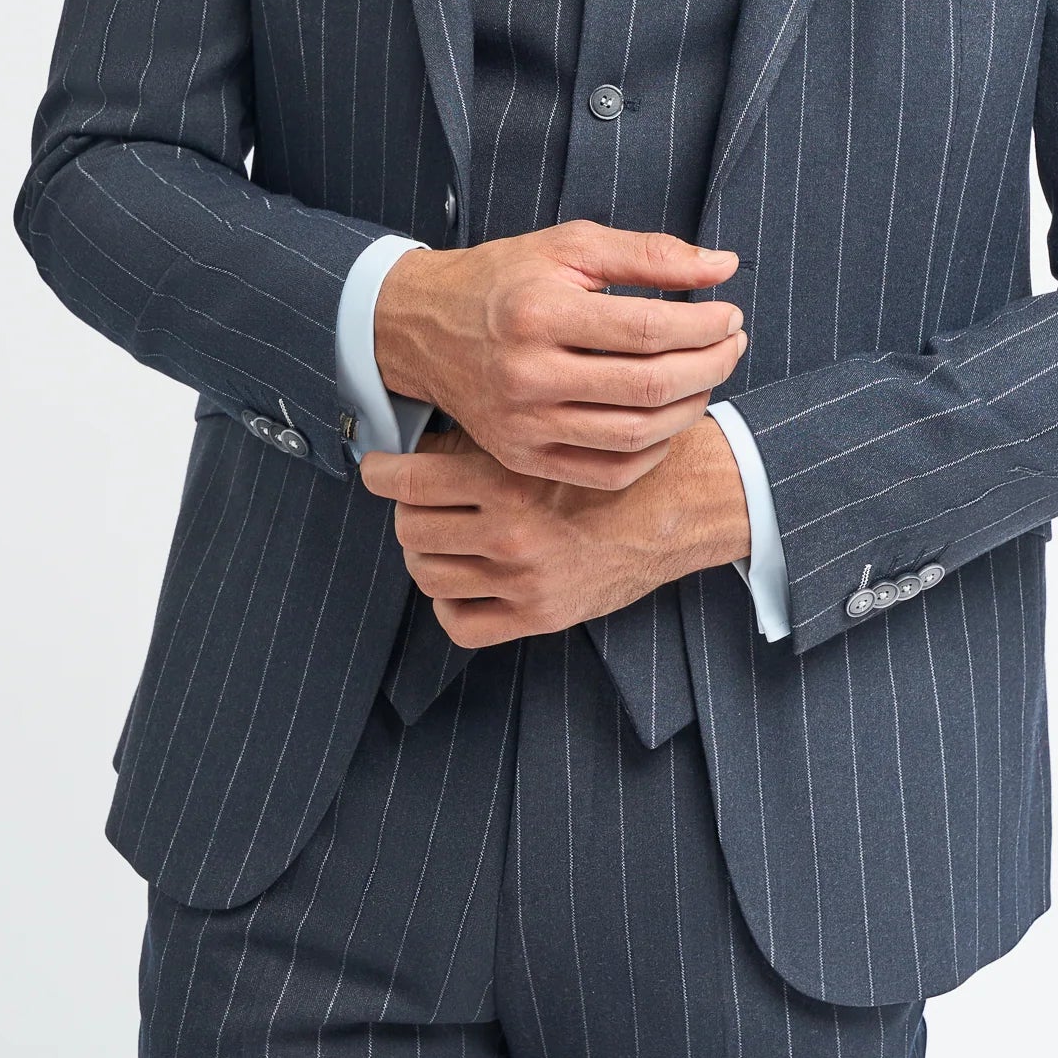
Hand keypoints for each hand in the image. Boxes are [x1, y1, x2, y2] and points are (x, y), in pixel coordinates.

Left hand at [358, 416, 754, 645]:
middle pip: (410, 527)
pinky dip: (449, 602)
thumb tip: (421, 444)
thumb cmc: (614, 460)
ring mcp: (523, 580)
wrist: (680, 505)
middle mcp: (511, 532)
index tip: (377, 467)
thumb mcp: (549, 433)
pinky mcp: (540, 615)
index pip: (409, 479)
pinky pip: (460, 624)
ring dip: (424, 553)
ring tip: (437, 536)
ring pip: (427, 574)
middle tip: (416, 498)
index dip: (381, 472)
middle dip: (406, 510)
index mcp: (509, 478)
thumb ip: (490, 441)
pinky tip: (461, 580)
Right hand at [372, 220, 746, 488]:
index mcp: (539, 313)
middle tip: (732, 344)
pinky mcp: (522, 458)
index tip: (729, 314)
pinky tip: (667, 419)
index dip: (705, 324)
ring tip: (705, 378)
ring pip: (635, 435)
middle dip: (710, 365)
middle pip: (649, 385)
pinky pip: (607, 472)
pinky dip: (653, 451)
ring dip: (690, 408)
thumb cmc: (504, 280)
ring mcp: (523, 425)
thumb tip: (724, 267)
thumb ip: (648, 254)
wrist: (424, 328)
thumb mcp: (568, 246)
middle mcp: (528, 375)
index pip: (649, 328)